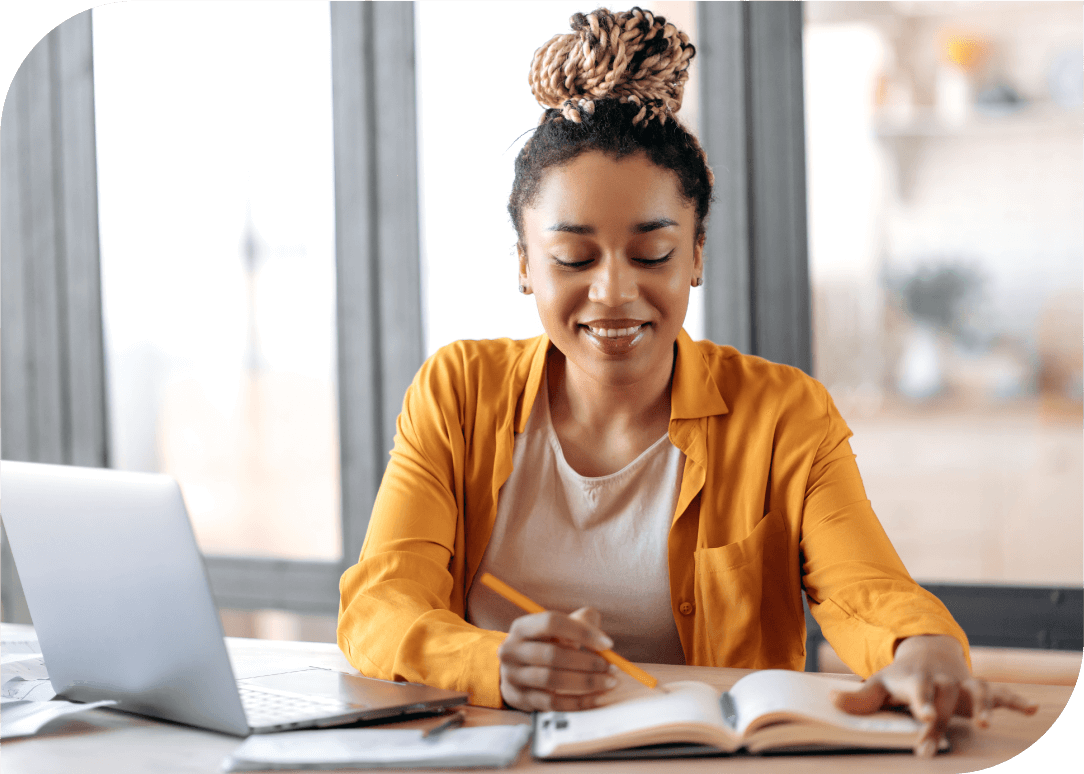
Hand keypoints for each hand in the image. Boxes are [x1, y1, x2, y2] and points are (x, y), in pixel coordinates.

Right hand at [497, 607, 618, 711]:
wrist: (517, 669)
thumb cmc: (546, 644)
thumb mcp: (560, 628)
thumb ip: (583, 622)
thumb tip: (603, 642)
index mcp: (522, 627)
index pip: (552, 623)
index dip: (582, 632)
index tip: (607, 644)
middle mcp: (512, 650)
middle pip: (552, 655)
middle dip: (587, 662)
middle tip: (611, 667)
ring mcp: (513, 676)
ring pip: (553, 681)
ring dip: (586, 682)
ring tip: (609, 682)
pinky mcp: (520, 699)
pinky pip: (553, 704)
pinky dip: (579, 702)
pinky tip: (597, 697)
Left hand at [833, 635, 1038, 756]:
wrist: (926, 654)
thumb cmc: (900, 678)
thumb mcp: (879, 685)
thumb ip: (859, 698)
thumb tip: (829, 701)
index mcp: (917, 682)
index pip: (919, 693)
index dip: (922, 704)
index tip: (924, 716)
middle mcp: (942, 681)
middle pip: (944, 702)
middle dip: (940, 722)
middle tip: (932, 746)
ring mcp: (963, 684)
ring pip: (977, 692)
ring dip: (983, 706)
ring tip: (986, 723)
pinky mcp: (981, 688)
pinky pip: (1002, 693)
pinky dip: (1017, 699)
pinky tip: (1032, 710)